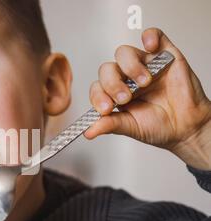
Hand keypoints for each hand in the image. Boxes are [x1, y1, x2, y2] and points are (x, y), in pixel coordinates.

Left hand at [85, 28, 210, 169]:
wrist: (186, 126)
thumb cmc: (158, 126)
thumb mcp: (131, 128)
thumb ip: (110, 125)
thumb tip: (88, 132)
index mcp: (114, 94)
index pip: (97, 88)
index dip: (98, 96)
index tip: (106, 109)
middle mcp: (125, 78)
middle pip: (107, 69)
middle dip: (112, 84)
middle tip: (125, 98)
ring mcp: (143, 65)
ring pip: (124, 53)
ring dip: (130, 67)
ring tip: (144, 83)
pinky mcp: (164, 55)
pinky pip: (153, 35)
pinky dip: (149, 37)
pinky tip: (150, 47)